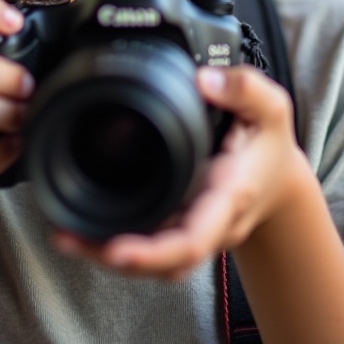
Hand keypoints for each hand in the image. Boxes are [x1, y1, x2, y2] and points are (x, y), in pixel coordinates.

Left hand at [54, 65, 311, 278]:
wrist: (279, 182)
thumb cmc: (268, 144)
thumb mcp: (270, 108)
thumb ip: (244, 88)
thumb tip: (203, 79)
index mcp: (229, 196)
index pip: (195, 236)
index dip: (156, 250)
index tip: (118, 249)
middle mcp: (209, 223)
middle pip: (166, 263)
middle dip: (117, 258)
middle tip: (68, 239)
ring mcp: (194, 231)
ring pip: (154, 264)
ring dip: (106, 255)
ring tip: (64, 236)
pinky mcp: (178, 228)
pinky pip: (148, 250)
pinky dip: (112, 245)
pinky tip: (80, 231)